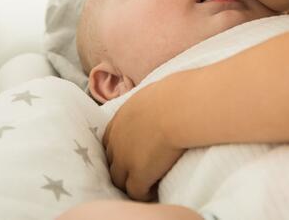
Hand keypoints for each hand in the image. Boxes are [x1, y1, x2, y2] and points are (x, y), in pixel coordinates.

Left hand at [103, 82, 183, 200]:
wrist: (178, 108)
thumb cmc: (174, 95)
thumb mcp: (152, 94)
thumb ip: (148, 103)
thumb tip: (162, 99)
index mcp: (119, 120)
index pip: (109, 141)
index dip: (119, 150)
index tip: (131, 153)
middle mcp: (117, 141)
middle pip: (111, 163)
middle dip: (121, 168)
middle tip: (138, 172)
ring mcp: (125, 160)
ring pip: (119, 181)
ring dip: (130, 184)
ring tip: (146, 185)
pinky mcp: (138, 174)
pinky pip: (136, 192)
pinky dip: (144, 194)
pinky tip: (155, 190)